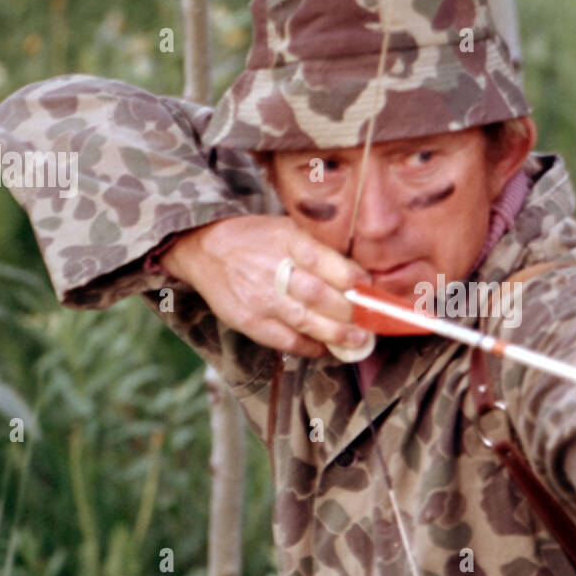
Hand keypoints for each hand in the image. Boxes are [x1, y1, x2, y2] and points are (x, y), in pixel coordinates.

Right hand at [159, 215, 369, 357]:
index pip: (324, 261)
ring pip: (305, 321)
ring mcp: (259, 298)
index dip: (352, 277)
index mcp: (285, 239)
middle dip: (350, 311)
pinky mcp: (249, 321)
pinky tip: (325, 347)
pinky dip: (310, 347)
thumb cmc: (255, 239)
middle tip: (371, 318)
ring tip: (358, 339)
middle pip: (319, 295)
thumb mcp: (285, 228)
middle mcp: (271, 268)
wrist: (204, 251)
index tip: (369, 287)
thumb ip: (318, 248)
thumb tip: (358, 275)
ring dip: (337, 334)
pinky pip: (286, 341)